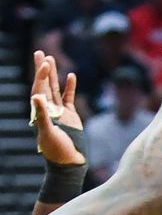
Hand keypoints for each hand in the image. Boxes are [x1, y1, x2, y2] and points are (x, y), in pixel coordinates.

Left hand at [29, 50, 84, 165]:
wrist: (70, 161)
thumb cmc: (56, 150)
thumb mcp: (48, 132)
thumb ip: (42, 114)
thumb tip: (36, 96)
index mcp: (40, 112)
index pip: (39, 89)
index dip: (41, 75)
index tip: (45, 63)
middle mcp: (48, 109)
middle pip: (44, 84)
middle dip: (42, 69)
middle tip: (40, 52)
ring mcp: (60, 112)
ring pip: (55, 89)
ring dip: (54, 74)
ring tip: (52, 59)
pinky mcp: (71, 116)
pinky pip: (69, 98)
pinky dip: (70, 87)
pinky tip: (71, 75)